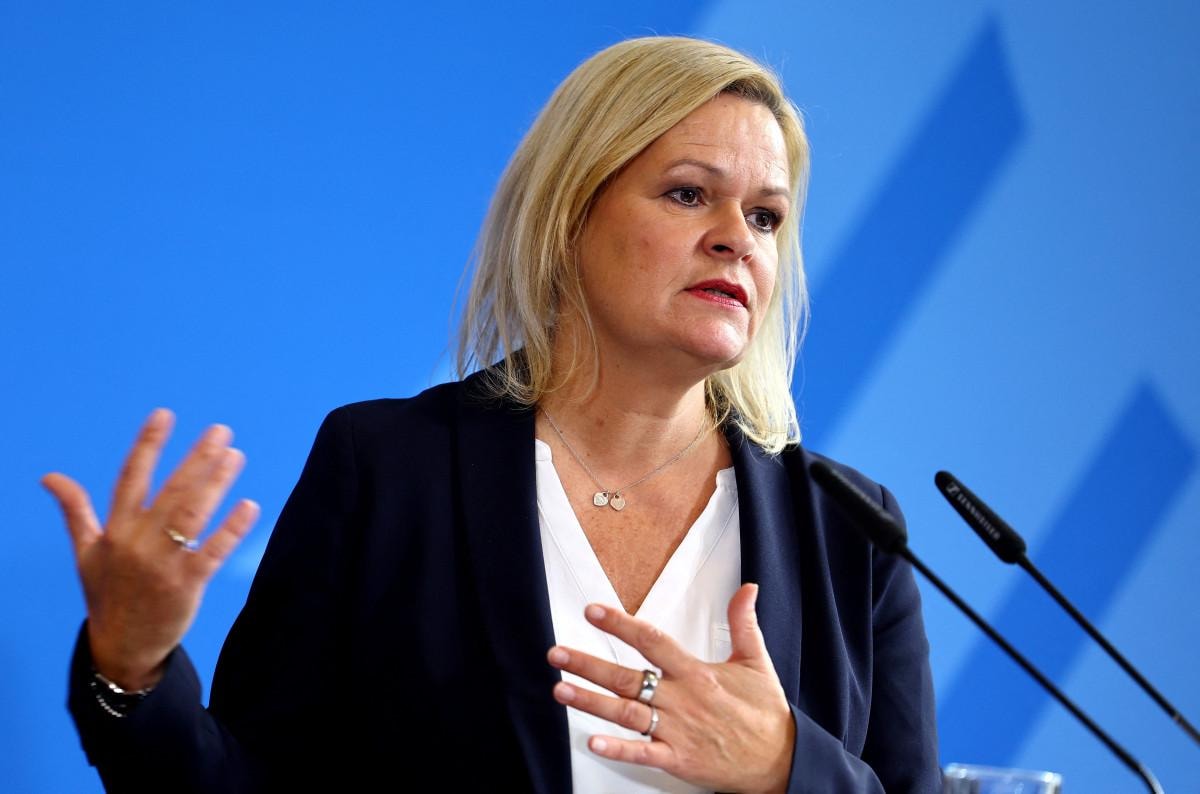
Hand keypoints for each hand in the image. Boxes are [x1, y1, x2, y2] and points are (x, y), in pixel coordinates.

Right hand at [43, 408, 259, 690]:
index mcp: (115, 530)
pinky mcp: (187, 585)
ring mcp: (163, 564)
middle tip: (221, 432)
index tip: (165, 414)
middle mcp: (138, 543)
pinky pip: (212, 552)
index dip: (147, 445)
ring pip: (193, 515)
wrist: (121, 646)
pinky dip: (232, 529)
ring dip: (216, 483)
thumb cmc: (107, 594)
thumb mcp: (86, 551)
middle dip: (197, 458)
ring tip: (235, 456)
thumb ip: (75, 511)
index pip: (130, 478)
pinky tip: (250, 506)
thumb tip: (49, 477)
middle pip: (171, 491)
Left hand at [546, 583, 795, 793]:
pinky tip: (592, 742)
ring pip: (626, 713)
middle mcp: (682, 700)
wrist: (782, 761)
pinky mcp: (678, 759)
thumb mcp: (756, 661)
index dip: (621, 624)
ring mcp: (678, 731)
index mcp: (697, 673)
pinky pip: (643, 754)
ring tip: (560, 690)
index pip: (652, 641)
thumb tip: (747, 589)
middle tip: (556, 654)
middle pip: (627, 678)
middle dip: (588, 664)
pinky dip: (618, 749)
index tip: (593, 611)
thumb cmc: (766, 713)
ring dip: (591, 702)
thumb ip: (743, 623)